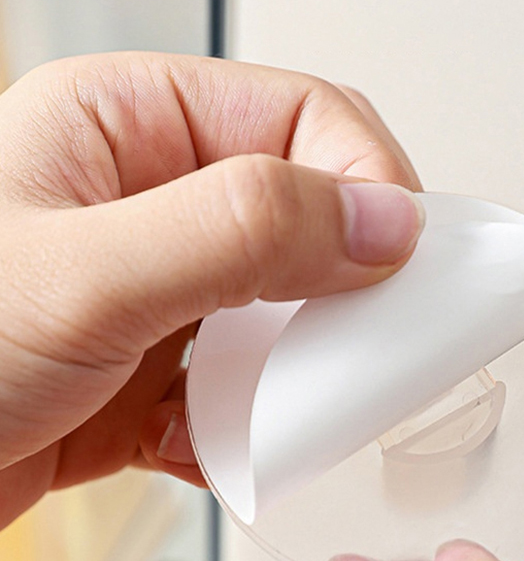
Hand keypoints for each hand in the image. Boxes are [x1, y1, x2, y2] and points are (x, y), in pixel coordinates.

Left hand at [0, 52, 422, 528]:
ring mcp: (167, 289)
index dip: (369, 181)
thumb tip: (380, 220)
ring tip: (269, 406)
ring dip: (299, 365)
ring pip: (294, 307)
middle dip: (348, 281)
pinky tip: (208, 442)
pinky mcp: (165, 368)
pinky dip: (253, 423)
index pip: (307, 118)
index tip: (403, 257)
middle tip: (363, 338)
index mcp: (134, 126)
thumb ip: (239, 232)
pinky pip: (255, 382)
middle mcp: (157, 199)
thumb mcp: (83, 274)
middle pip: (314, 212)